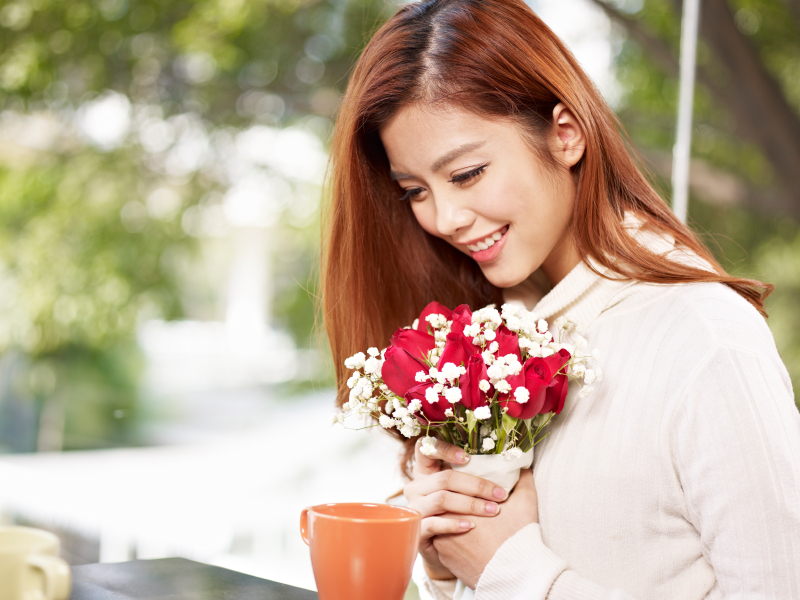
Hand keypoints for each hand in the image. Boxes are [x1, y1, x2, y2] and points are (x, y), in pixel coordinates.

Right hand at [404, 438, 508, 580]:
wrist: (456, 551)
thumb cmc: (468, 515)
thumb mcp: (476, 492)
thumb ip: (492, 474)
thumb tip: (521, 464)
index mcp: (428, 471)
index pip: (425, 449)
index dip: (443, 449)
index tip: (467, 456)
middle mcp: (417, 487)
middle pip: (444, 478)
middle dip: (475, 485)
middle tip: (499, 494)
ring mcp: (416, 509)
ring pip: (441, 500)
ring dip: (470, 504)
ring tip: (492, 511)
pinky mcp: (417, 530)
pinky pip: (433, 524)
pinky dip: (453, 524)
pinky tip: (470, 526)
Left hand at [433, 469, 538, 588]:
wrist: (515, 573)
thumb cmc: (519, 535)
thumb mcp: (525, 500)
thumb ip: (522, 478)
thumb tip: (521, 466)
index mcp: (461, 502)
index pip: (451, 485)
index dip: (463, 485)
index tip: (475, 489)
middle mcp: (446, 519)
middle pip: (443, 503)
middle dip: (455, 501)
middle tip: (470, 503)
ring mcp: (442, 539)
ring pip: (439, 521)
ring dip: (450, 519)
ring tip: (468, 521)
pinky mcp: (443, 557)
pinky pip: (440, 541)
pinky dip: (450, 538)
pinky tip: (466, 538)